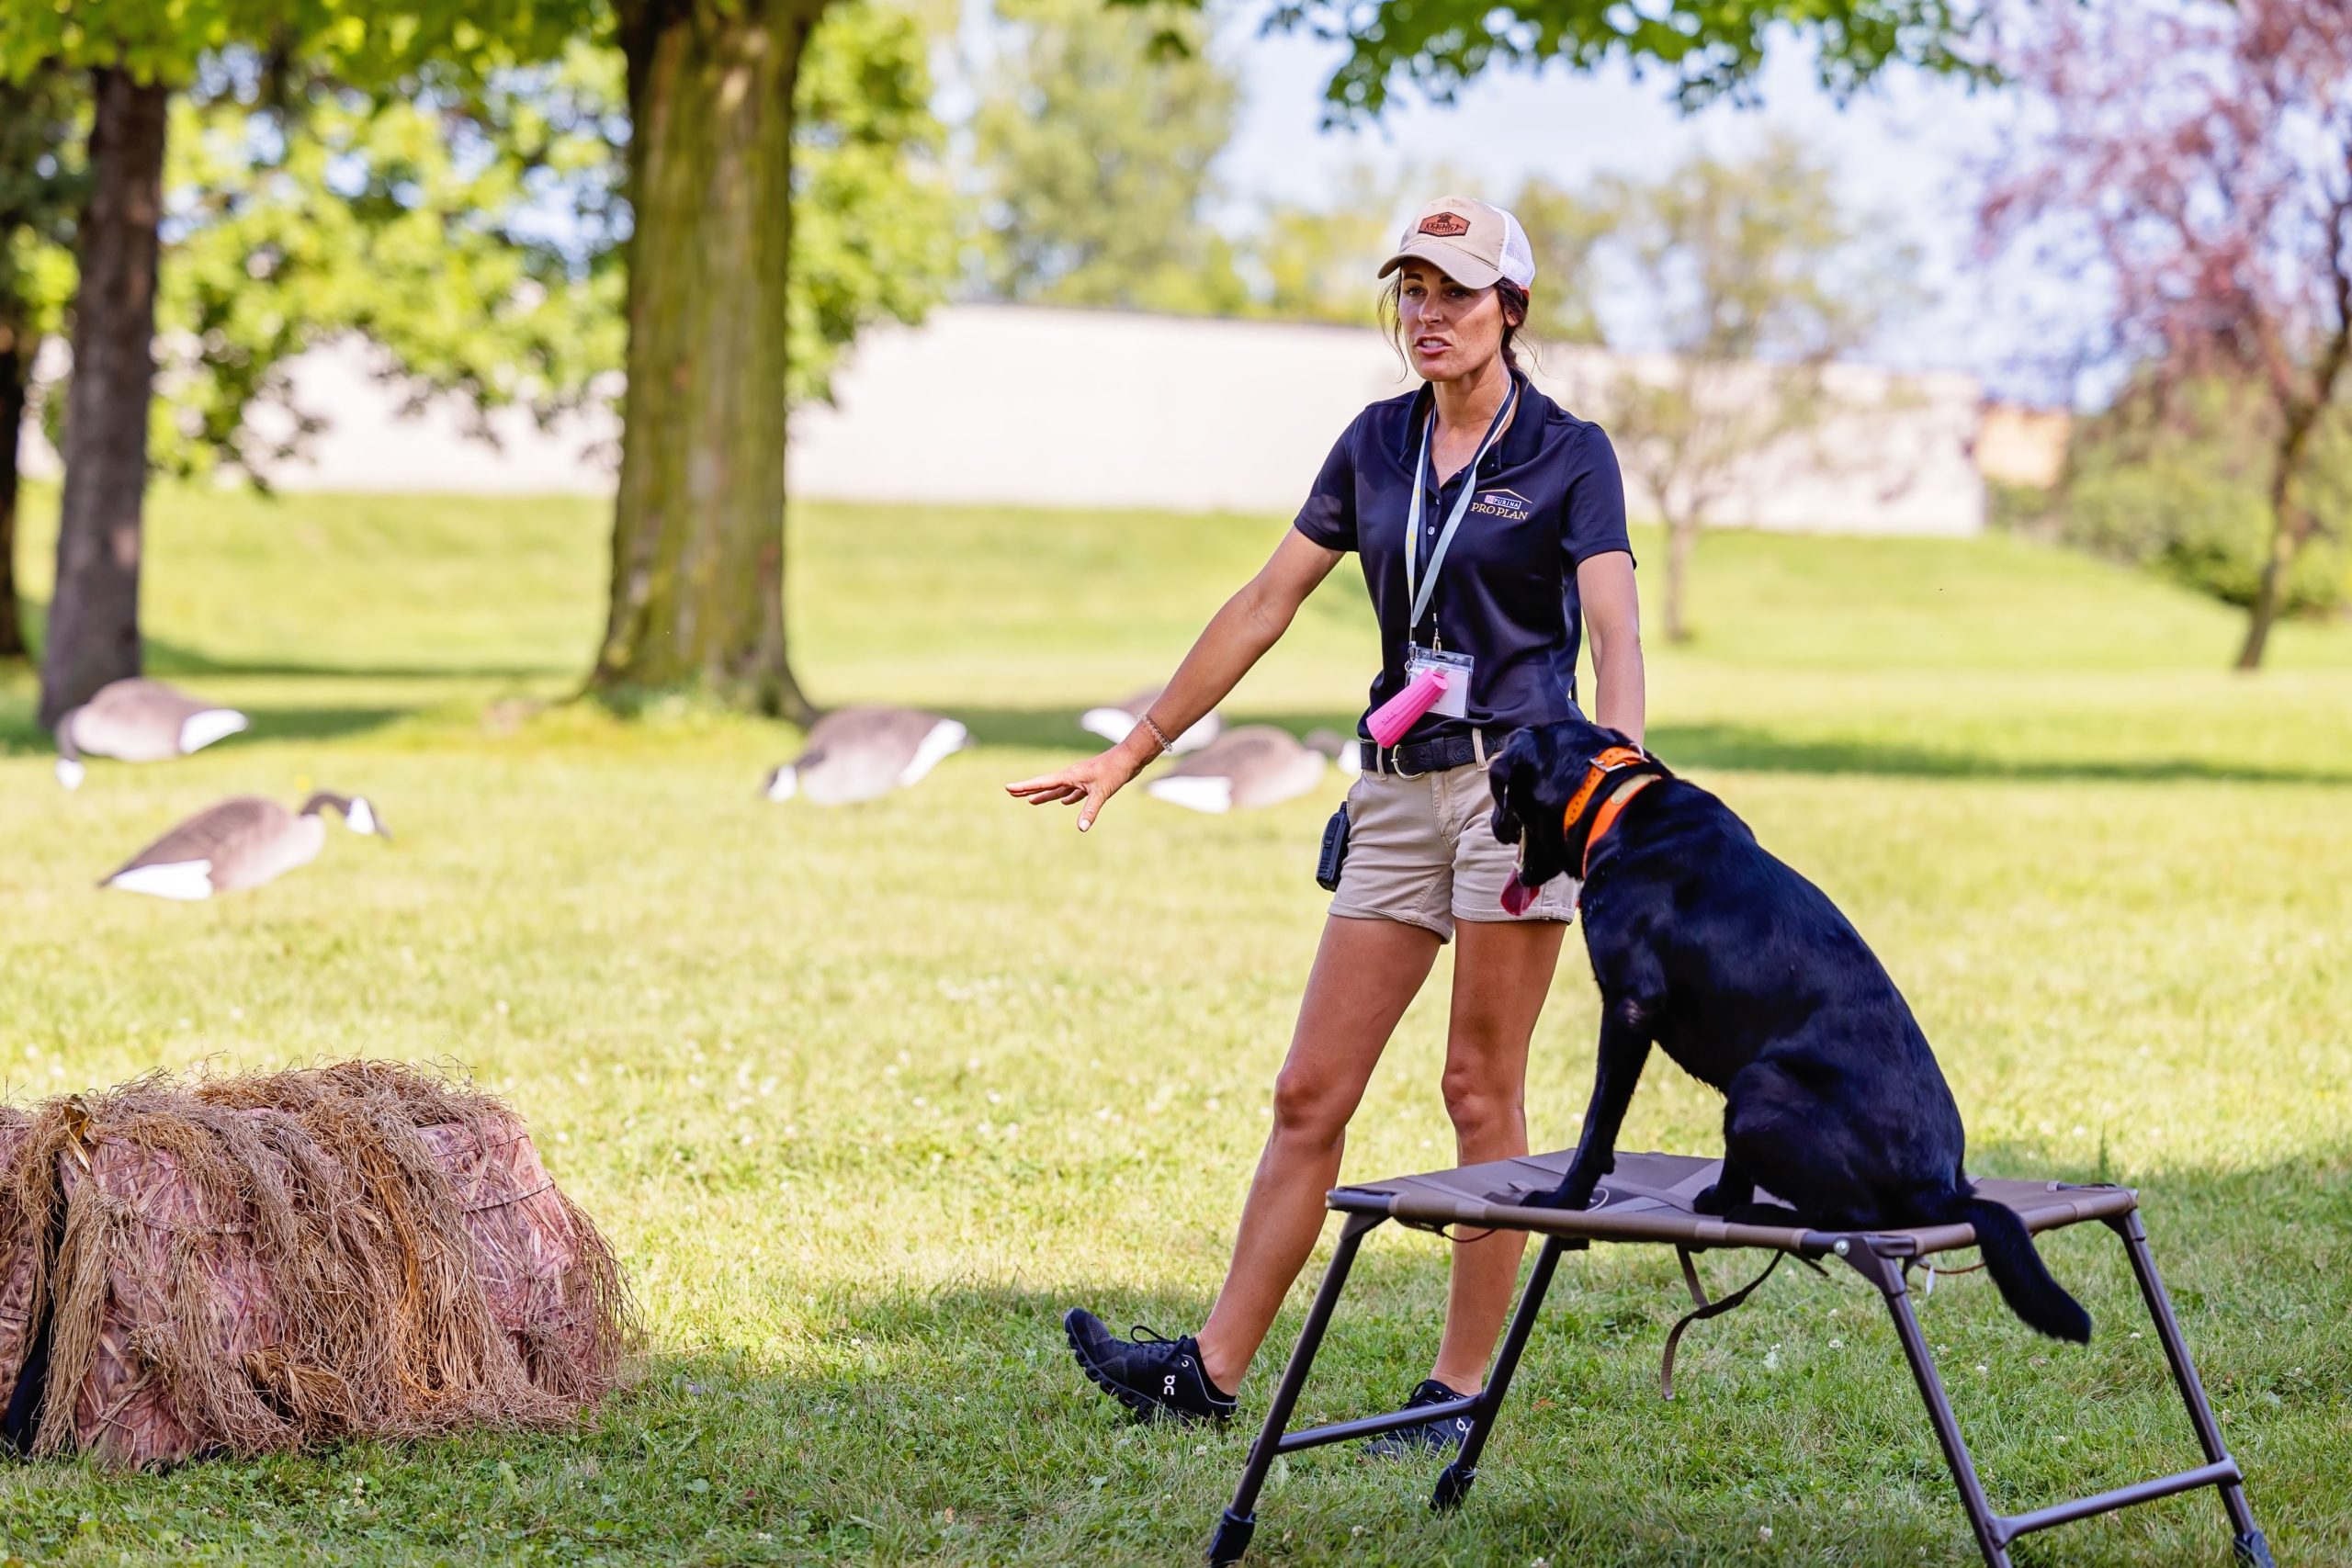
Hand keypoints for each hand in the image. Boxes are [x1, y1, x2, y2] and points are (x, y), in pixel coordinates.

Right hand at [1004, 742, 1148, 831]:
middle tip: (1011, 793)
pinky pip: (1074, 792)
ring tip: (1031, 801)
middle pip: (1046, 785)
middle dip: (1029, 790)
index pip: (1042, 783)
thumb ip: (1090, 810)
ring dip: (1046, 796)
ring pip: (1058, 789)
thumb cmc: (1115, 771)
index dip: (1024, 786)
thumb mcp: (1101, 792)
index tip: (1008, 787)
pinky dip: (1068, 797)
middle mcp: (1072, 776)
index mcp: (1070, 776)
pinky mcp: (1091, 782)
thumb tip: (1082, 828)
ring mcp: (1081, 779)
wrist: (1130, 758)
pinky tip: (1065, 802)